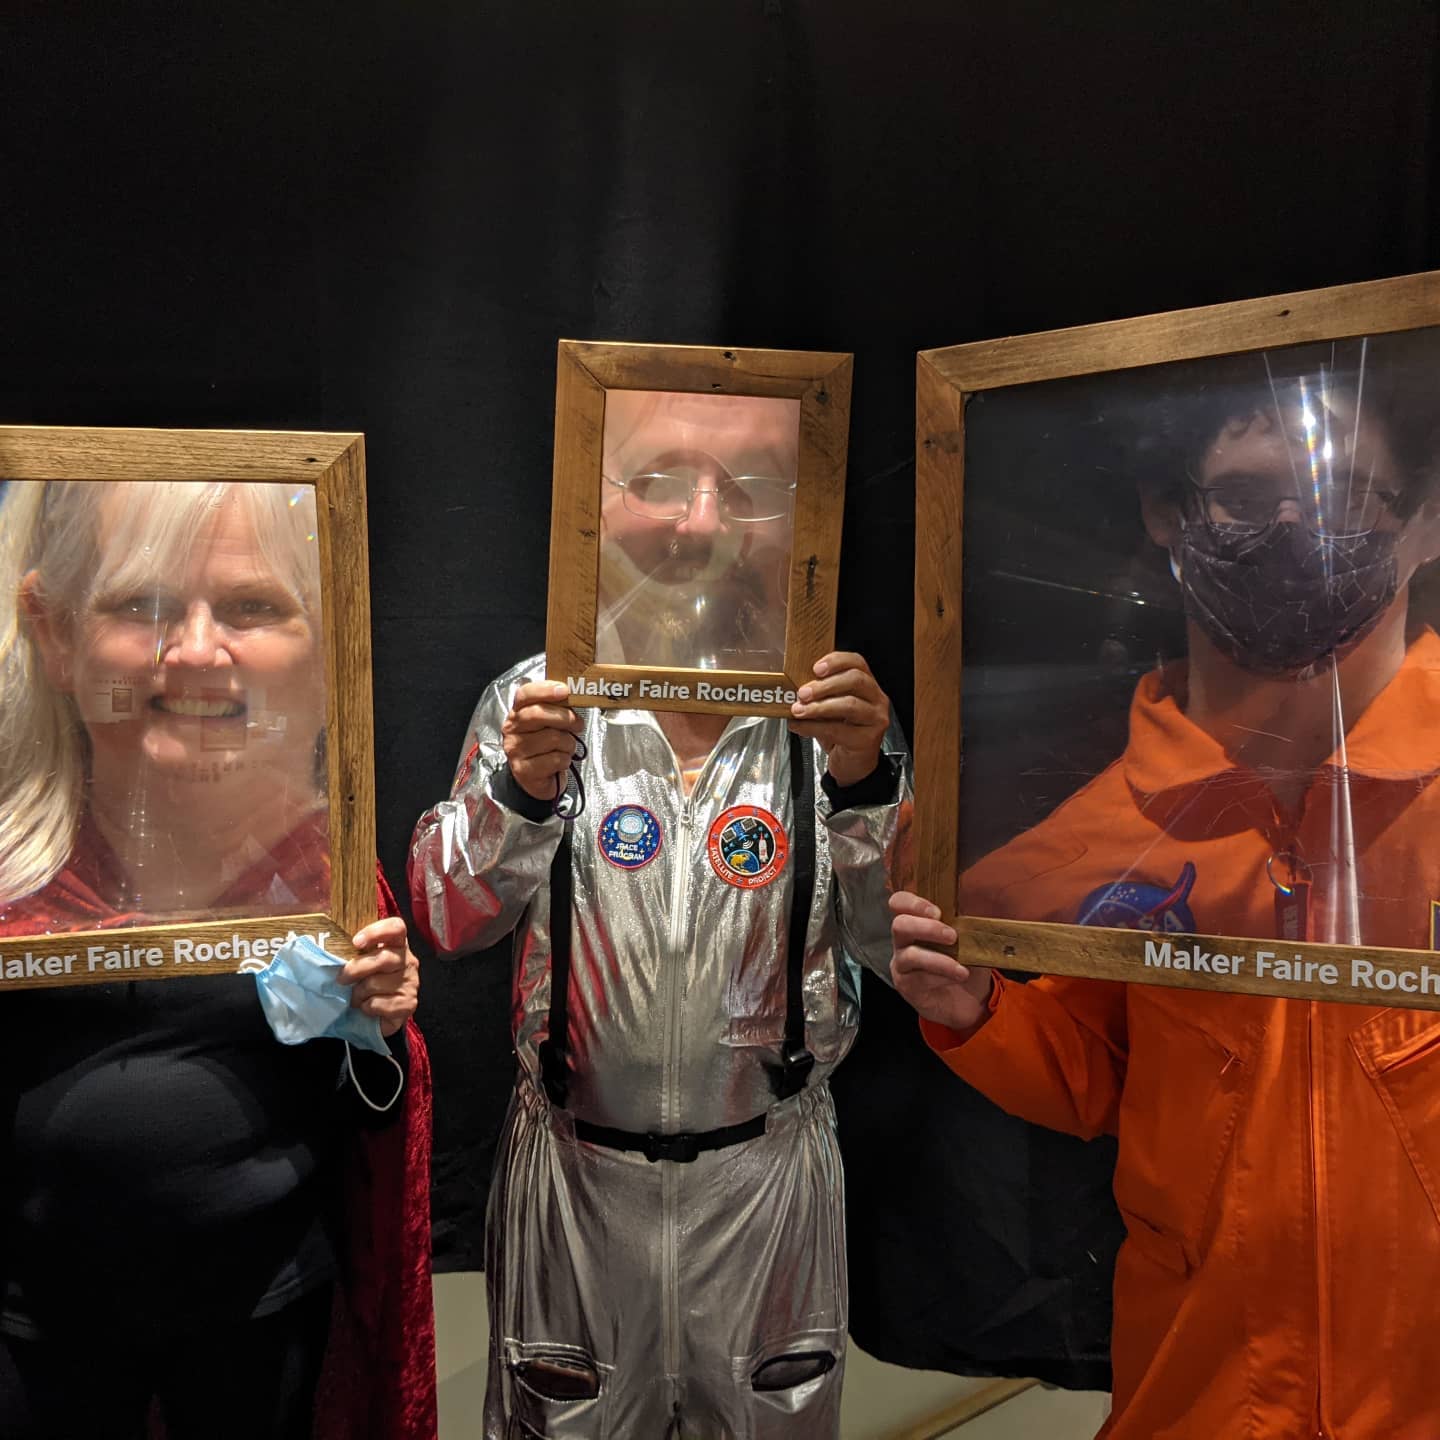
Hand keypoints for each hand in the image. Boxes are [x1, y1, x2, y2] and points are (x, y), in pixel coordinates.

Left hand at [342, 915, 419, 1037]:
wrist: (381, 1015)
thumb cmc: (367, 982)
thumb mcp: (363, 963)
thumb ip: (354, 953)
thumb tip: (329, 952)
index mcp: (398, 944)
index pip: (396, 927)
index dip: (376, 932)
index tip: (356, 942)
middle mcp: (408, 960)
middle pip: (384, 958)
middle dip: (356, 969)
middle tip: (341, 979)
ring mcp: (411, 982)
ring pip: (377, 983)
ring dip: (358, 993)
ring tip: (355, 997)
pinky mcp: (408, 1004)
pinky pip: (378, 1003)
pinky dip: (366, 1007)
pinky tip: (366, 1007)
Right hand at [502, 681, 582, 801]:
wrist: (539, 778)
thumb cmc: (547, 746)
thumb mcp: (550, 723)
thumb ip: (558, 707)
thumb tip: (576, 693)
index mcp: (518, 712)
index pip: (525, 694)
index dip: (545, 689)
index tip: (565, 690)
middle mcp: (512, 729)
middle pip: (538, 714)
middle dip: (565, 717)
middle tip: (578, 724)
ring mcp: (515, 750)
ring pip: (552, 738)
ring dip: (568, 743)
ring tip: (566, 747)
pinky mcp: (524, 770)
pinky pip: (555, 759)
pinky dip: (565, 760)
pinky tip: (560, 761)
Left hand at [789, 651, 888, 787]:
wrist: (853, 763)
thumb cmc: (841, 732)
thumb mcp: (830, 707)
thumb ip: (819, 694)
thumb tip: (792, 686)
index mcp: (867, 684)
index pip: (857, 662)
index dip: (836, 661)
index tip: (815, 668)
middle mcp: (876, 698)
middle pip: (855, 680)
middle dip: (825, 685)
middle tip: (803, 693)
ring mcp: (875, 718)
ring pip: (849, 704)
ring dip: (819, 707)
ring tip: (799, 710)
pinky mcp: (868, 739)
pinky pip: (838, 730)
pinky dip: (813, 727)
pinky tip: (799, 726)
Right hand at [889, 891, 993, 1033]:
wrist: (970, 999)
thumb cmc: (966, 962)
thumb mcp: (971, 937)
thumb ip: (969, 920)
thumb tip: (983, 901)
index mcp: (916, 921)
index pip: (899, 903)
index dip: (913, 903)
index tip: (937, 912)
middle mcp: (903, 940)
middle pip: (899, 925)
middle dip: (927, 928)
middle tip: (952, 936)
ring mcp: (902, 963)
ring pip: (911, 955)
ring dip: (940, 959)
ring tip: (962, 965)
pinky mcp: (906, 985)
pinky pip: (920, 978)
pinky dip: (943, 976)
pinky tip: (958, 976)